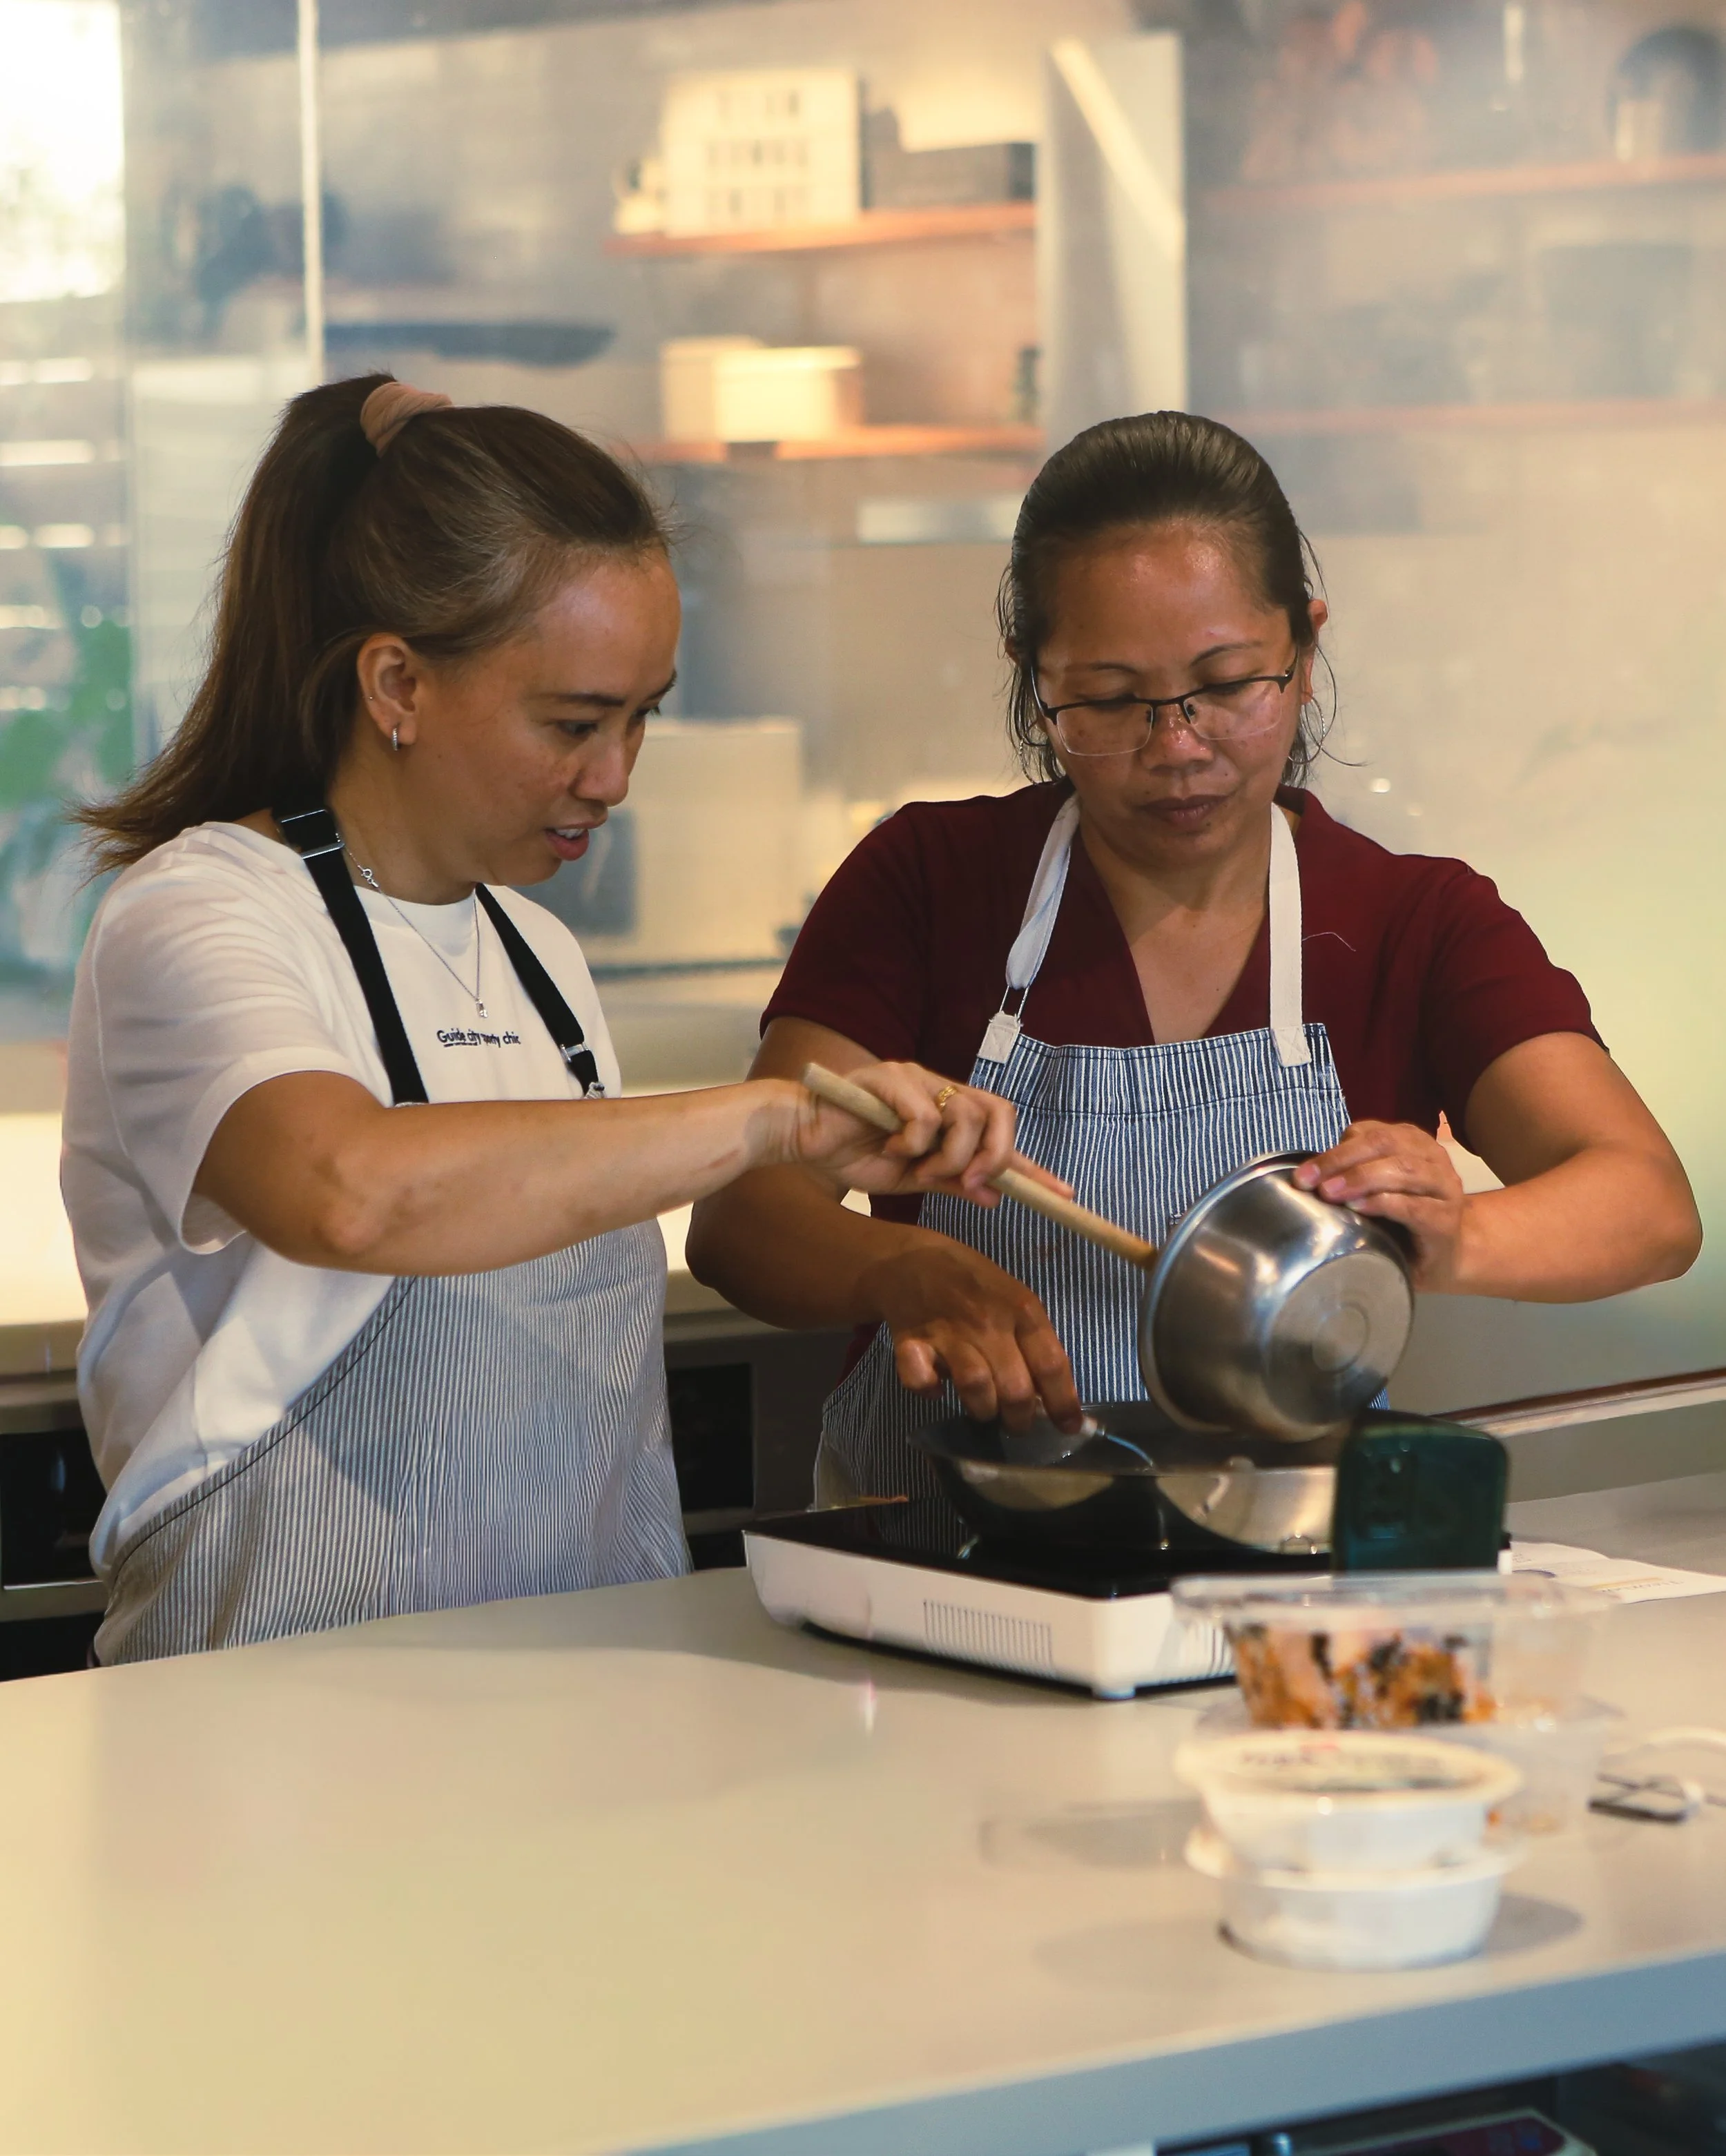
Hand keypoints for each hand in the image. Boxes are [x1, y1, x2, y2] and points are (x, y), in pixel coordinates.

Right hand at [777, 1061, 1066, 1208]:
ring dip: (948, 1156)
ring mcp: (916, 1079)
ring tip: (917, 1170)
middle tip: (972, 1182)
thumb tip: (995, 1197)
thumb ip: (953, 1182)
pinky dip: (913, 1143)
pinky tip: (890, 1150)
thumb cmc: (854, 1155)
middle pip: (997, 1111)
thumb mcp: (912, 1179)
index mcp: (947, 1111)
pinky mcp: (889, 1077)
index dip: (1032, 1165)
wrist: (803, 1140)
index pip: (1001, 1132)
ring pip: (964, 1116)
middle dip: (994, 1154)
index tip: (1063, 1195)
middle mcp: (939, 1088)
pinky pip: (924, 1115)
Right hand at [858, 1238, 1084, 1433]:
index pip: (1051, 1364)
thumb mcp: (1015, 1298)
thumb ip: (1033, 1340)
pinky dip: (928, 1391)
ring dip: (983, 1410)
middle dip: (1020, 1420)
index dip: (1064, 1402)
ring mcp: (948, 1332)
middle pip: (1015, 1387)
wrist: (912, 1258)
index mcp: (1021, 1309)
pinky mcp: (910, 1342)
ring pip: (975, 1387)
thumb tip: (1051, 1395)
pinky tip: (936, 1389)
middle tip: (1017, 1424)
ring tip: (984, 1410)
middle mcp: (988, 1322)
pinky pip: (919, 1380)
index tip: (1070, 1428)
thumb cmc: (974, 1283)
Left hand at [1292, 1120, 1466, 1289]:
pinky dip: (1383, 1203)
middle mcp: (1434, 1159)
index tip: (1304, 1173)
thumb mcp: (1376, 1187)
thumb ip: (1353, 1171)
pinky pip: (1414, 1206)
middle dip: (1342, 1160)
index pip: (1372, 1133)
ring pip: (1403, 1170)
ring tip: (1330, 1193)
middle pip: (1386, 1145)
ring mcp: (1444, 1189)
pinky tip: (1359, 1208)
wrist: (1447, 1256)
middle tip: (1310, 1181)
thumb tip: (1310, 1172)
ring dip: (1361, 1178)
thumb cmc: (1403, 1219)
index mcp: (1413, 1143)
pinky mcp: (1445, 1221)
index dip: (1335, 1149)